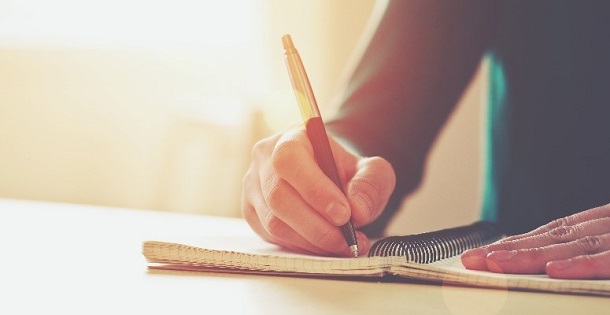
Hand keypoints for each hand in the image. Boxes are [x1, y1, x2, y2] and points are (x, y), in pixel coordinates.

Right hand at [241, 127, 395, 256]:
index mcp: (290, 139)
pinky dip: (301, 246)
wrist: (330, 179)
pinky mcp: (252, 213)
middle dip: (316, 225)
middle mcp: (264, 160)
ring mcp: (254, 188)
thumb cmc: (346, 172)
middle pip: (278, 196)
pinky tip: (323, 245)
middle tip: (346, 239)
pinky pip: (272, 236)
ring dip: (311, 240)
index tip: (344, 214)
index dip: (314, 190)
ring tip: (341, 245)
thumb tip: (357, 210)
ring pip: (274, 222)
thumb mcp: (371, 170)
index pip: (289, 160)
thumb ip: (371, 183)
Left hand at [461, 203, 609, 278]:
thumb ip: (593, 247)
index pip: (553, 233)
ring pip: (572, 245)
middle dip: (509, 249)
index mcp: (603, 223)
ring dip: (531, 255)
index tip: (484, 253)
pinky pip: (608, 259)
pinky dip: (581, 264)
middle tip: (472, 259)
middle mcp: (607, 225)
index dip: (517, 243)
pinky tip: (554, 270)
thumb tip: (554, 263)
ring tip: (495, 263)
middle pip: (552, 238)